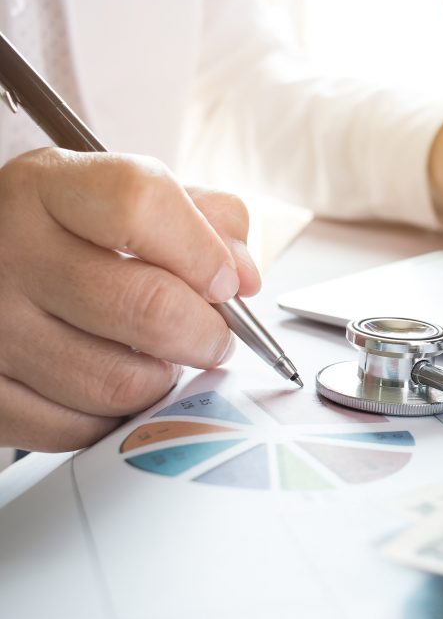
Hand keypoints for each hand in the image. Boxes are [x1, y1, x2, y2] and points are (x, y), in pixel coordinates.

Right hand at [0, 148, 259, 450]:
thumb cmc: (68, 234)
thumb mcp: (124, 196)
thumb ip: (203, 219)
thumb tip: (243, 277)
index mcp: (45, 187)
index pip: (141, 204)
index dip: (204, 250)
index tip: (225, 280)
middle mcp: (7, 252)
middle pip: (149, 308)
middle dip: (207, 334)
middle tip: (213, 337)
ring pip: (120, 383)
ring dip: (162, 380)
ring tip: (157, 358)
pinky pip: (78, 430)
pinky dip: (114, 418)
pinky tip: (112, 384)